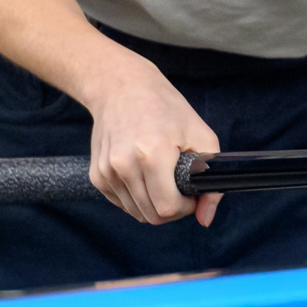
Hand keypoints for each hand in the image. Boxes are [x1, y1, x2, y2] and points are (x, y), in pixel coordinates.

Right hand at [80, 52, 222, 226]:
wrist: (121, 86)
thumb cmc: (166, 108)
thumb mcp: (201, 135)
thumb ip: (210, 181)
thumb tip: (206, 220)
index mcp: (152, 153)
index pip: (168, 208)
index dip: (186, 206)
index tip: (190, 192)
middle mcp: (124, 165)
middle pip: (152, 215)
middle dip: (172, 208)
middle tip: (179, 186)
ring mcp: (106, 172)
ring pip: (137, 213)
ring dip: (154, 203)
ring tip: (161, 176)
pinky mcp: (97, 176)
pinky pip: (123, 204)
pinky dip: (137, 197)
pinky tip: (144, 173)